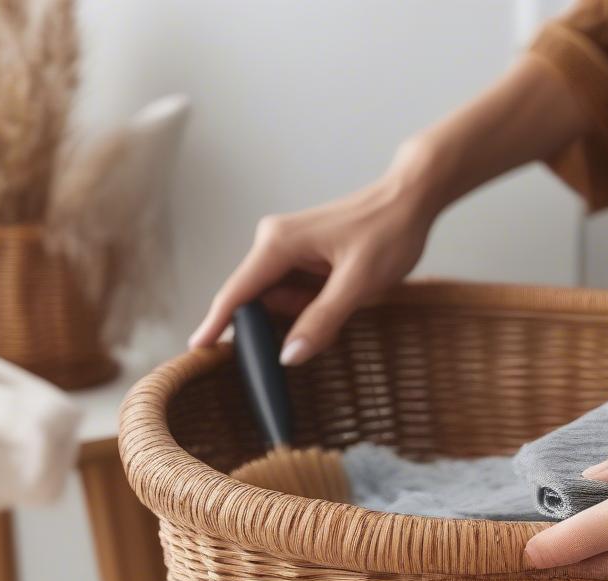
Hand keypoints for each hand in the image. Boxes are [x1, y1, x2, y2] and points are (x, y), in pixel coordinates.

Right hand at [188, 162, 435, 363]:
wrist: (411, 198)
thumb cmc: (388, 231)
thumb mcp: (358, 283)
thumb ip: (321, 321)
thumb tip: (288, 356)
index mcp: (278, 244)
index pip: (236, 293)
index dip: (215, 323)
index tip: (195, 348)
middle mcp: (274, 242)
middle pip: (257, 301)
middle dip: (281, 324)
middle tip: (324, 325)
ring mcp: (287, 248)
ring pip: (279, 300)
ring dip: (303, 315)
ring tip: (343, 300)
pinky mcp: (302, 255)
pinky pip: (295, 293)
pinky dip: (313, 306)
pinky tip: (340, 297)